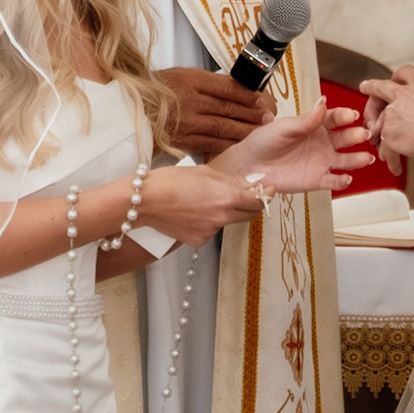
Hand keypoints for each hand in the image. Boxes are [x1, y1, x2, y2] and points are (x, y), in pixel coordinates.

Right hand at [138, 163, 267, 247]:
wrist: (145, 201)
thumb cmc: (170, 181)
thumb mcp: (205, 172)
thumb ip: (231, 181)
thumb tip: (251, 184)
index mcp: (227, 198)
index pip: (259, 201)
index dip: (266, 195)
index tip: (268, 189)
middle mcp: (222, 217)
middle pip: (249, 215)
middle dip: (251, 204)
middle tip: (246, 194)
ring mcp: (210, 231)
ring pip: (228, 221)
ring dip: (226, 212)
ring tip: (206, 200)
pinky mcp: (199, 241)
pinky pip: (211, 230)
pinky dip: (208, 222)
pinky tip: (193, 212)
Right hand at [157, 66, 274, 156]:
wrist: (127, 111)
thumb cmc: (154, 92)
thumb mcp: (180, 75)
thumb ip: (207, 82)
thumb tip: (235, 88)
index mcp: (190, 80)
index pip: (228, 87)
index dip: (249, 95)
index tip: (262, 100)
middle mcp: (190, 101)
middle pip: (229, 108)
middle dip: (252, 114)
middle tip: (268, 117)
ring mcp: (186, 123)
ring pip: (224, 127)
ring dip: (245, 131)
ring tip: (260, 132)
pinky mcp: (183, 141)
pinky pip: (211, 144)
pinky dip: (228, 145)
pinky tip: (239, 147)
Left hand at [216, 100, 373, 193]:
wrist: (250, 166)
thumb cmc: (263, 142)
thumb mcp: (284, 126)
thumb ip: (306, 119)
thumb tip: (323, 102)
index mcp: (314, 126)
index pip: (335, 118)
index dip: (344, 115)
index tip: (352, 114)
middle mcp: (322, 143)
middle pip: (345, 138)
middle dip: (356, 136)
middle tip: (363, 134)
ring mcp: (321, 162)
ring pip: (345, 160)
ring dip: (357, 159)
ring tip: (365, 158)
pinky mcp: (317, 180)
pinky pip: (334, 181)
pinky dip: (342, 181)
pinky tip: (347, 178)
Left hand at [359, 66, 413, 160]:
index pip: (405, 74)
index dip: (398, 78)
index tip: (395, 80)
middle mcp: (402, 95)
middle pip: (380, 88)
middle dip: (371, 88)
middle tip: (366, 88)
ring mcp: (394, 114)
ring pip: (378, 121)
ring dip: (376, 130)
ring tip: (374, 138)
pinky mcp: (390, 134)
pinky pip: (386, 147)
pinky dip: (391, 157)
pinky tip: (395, 166)